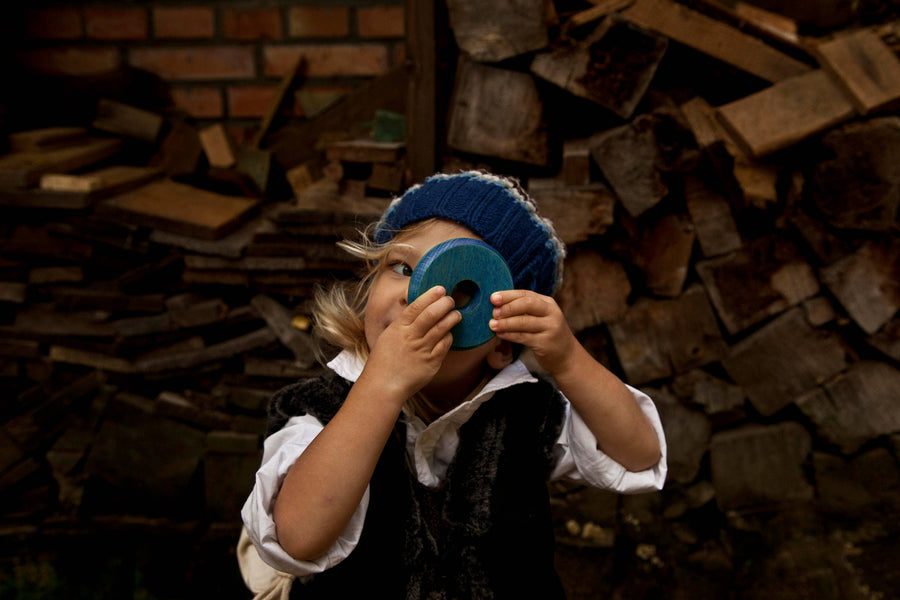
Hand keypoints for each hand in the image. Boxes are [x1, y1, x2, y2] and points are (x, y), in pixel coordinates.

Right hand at [365, 286, 459, 401]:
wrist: (383, 386)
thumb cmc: (383, 361)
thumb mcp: (389, 336)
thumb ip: (403, 324)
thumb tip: (418, 310)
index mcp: (398, 328)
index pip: (416, 306)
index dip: (430, 296)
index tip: (440, 289)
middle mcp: (411, 337)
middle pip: (431, 315)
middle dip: (444, 304)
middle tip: (450, 300)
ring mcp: (422, 350)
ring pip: (442, 328)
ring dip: (451, 318)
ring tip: (456, 314)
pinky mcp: (431, 363)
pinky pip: (445, 345)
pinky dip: (449, 336)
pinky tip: (449, 333)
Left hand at [489, 290, 576, 376]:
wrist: (566, 355)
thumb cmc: (546, 333)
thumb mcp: (540, 317)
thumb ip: (524, 310)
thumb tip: (496, 306)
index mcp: (548, 303)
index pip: (526, 294)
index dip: (508, 295)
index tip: (492, 298)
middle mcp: (551, 313)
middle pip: (527, 304)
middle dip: (508, 307)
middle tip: (493, 313)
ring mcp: (550, 328)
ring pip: (524, 322)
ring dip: (506, 323)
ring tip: (492, 324)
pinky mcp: (546, 343)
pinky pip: (524, 337)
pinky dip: (510, 335)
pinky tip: (500, 334)